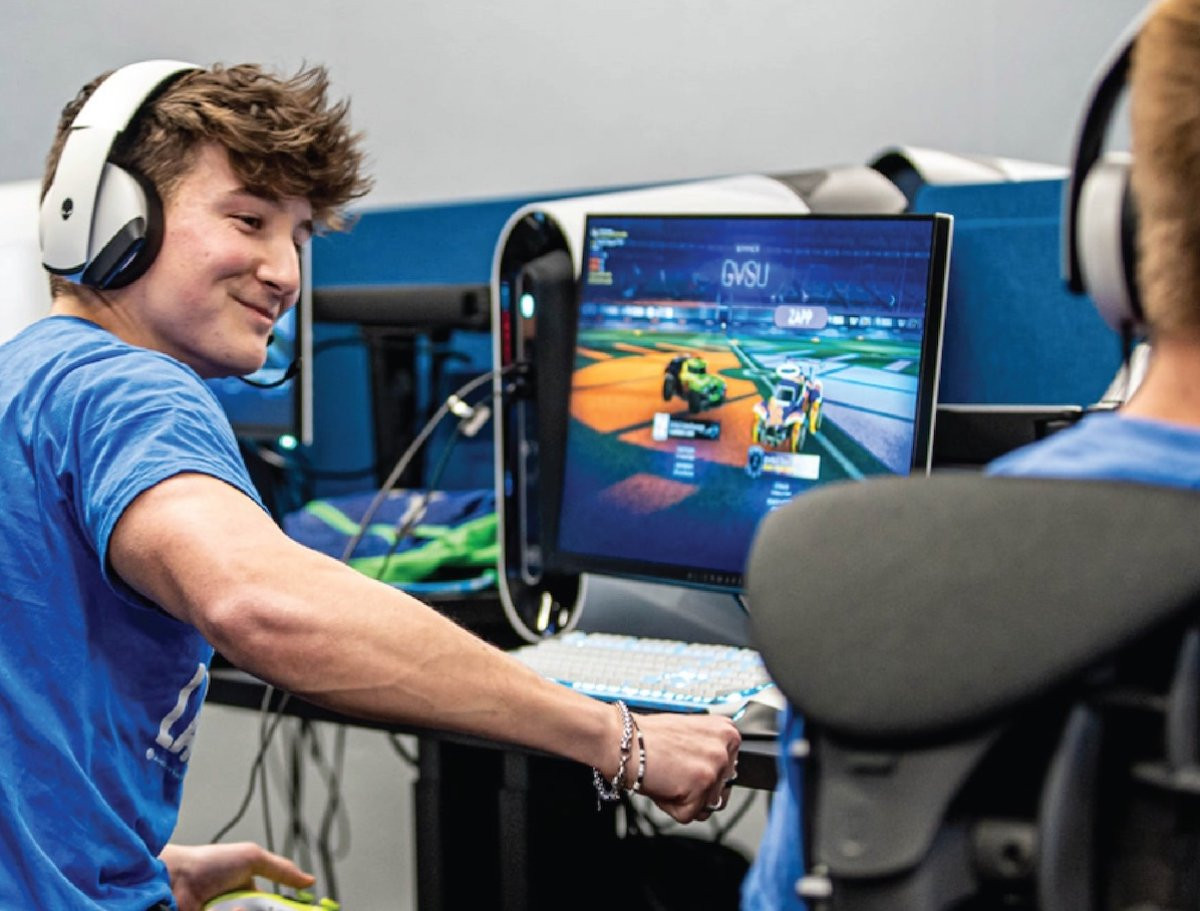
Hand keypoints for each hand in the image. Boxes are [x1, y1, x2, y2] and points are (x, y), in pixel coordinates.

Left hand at [158, 842, 314, 910]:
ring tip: (231, 906)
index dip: (288, 909)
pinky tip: (222, 909)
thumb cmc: (209, 863)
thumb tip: (310, 881)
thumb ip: (282, 870)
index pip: (275, 909)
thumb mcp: (253, 858)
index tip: (303, 909)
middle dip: (263, 909)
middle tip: (247, 904)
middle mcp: (237, 910)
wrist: (173, 878)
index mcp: (250, 897)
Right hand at [628, 711, 739, 822]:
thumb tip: (720, 776)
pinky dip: (671, 807)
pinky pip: (688, 815)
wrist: (621, 739)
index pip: (728, 772)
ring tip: (667, 776)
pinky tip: (662, 784)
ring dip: (683, 799)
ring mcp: (714, 768)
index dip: (701, 773)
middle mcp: (725, 748)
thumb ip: (710, 751)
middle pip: (719, 792)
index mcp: (727, 732)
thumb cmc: (647, 737)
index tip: (685, 764)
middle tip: (673, 771)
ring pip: (705, 806)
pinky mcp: (701, 787)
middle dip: (694, 789)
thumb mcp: (691, 734)